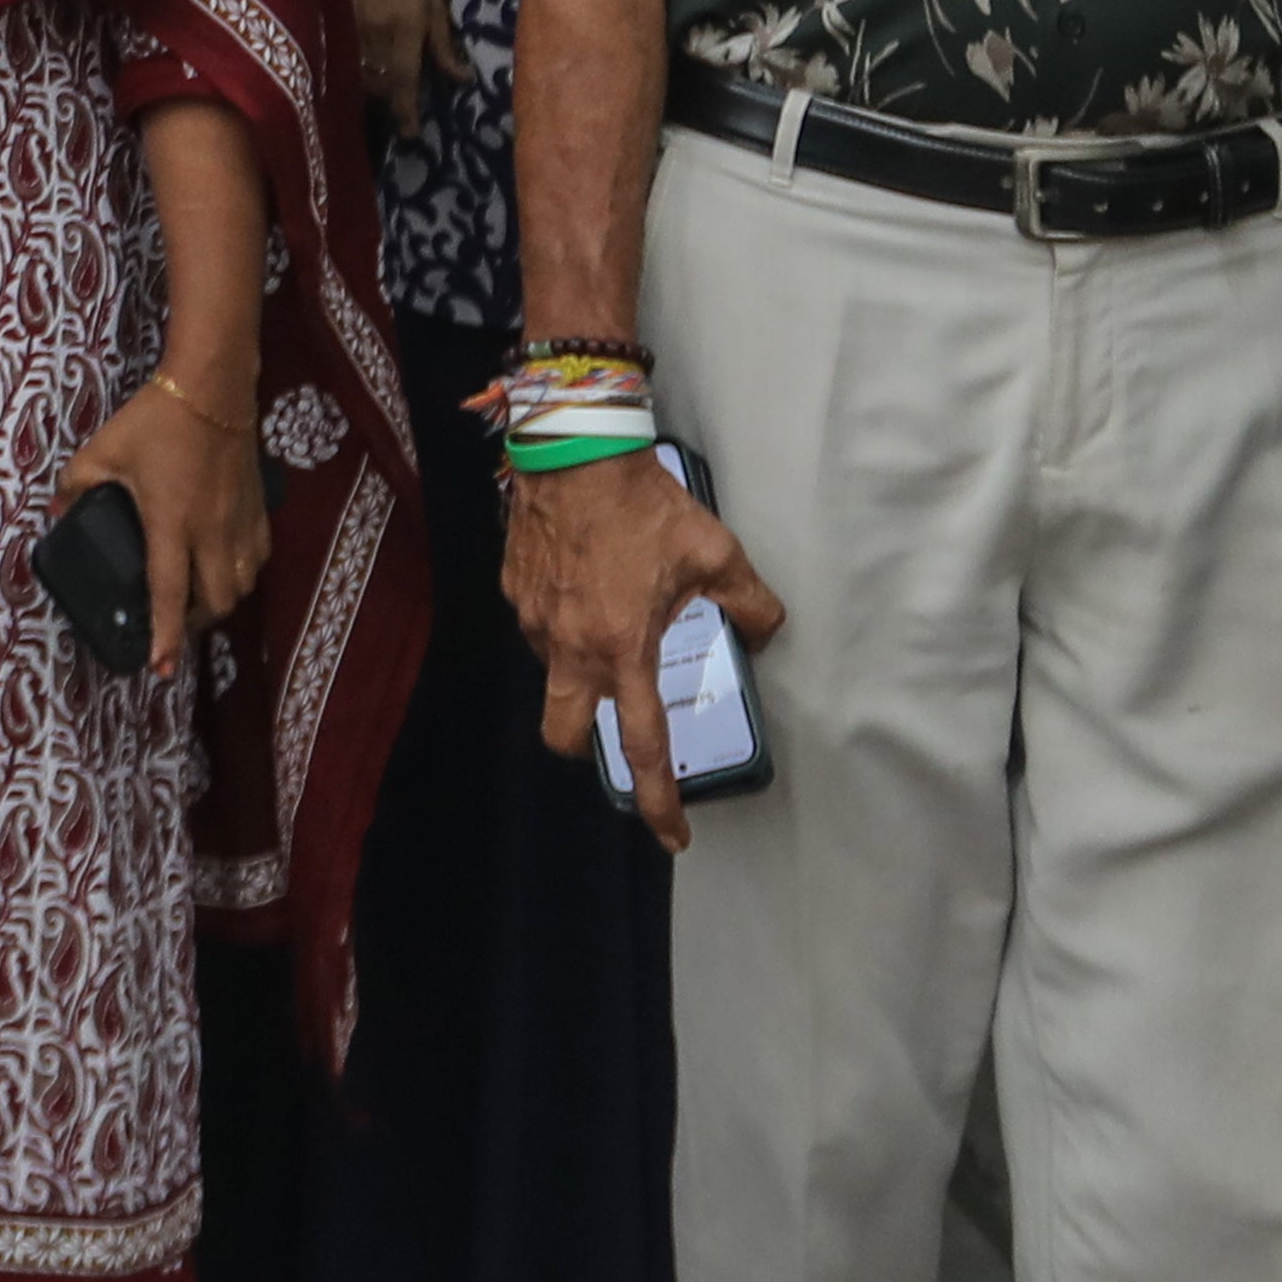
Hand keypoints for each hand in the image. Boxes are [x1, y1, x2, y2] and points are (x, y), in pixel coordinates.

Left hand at [57, 375, 268, 681]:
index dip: (166, 636)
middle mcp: (212, 532)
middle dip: (196, 624)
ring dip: (222, 601)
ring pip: (243, 584)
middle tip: (175, 624)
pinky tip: (228, 565)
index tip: (162, 668)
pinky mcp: (259, 506)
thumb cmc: (154, 420)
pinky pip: (259, 557)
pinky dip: (245, 572)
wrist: (213, 385)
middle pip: (216, 602)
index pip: (170, 594)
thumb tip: (56, 511)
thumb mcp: (103, 450)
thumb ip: (76, 485)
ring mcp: (240, 521)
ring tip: (200, 599)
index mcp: (171, 524)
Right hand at [343, 0, 446, 137]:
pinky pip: (345, 58)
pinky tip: (364, 76)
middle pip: (380, 85)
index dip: (407, 113)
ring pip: (360, 76)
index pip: (405, 82)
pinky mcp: (336, 22)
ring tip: (383, 100)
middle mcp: (376, 34)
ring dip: (373, 92)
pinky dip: (356, 73)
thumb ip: (444, 46)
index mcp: (404, 30)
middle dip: (389, 106)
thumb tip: (463, 80)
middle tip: (400, 117)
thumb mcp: (435, 5)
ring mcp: (352, 28)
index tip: (411, 135)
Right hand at [500, 451, 777, 847]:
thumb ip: (749, 602)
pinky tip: (583, 579)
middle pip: (563, 733)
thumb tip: (768, 631)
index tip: (672, 835)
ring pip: (552, 669)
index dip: (659, 800)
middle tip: (614, 720)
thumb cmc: (644, 502)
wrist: (574, 446)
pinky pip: (536, 621)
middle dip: (584, 743)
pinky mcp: (513, 588)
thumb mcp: (714, 551)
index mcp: (624, 648)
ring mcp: (534, 618)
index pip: (643, 745)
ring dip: (578, 663)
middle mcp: (571, 646)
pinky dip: (560, 616)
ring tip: (609, 613)